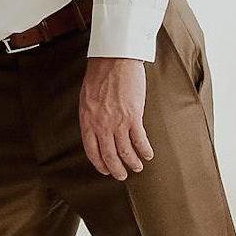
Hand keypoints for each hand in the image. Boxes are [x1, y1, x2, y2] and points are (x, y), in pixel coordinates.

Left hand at [79, 57, 153, 178]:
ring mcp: (117, 122)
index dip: (99, 163)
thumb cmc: (100, 75)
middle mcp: (101, 125)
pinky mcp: (133, 117)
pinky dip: (144, 150)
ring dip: (132, 163)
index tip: (105, 170)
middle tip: (121, 176)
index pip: (91, 150)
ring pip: (125, 151)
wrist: (114, 60)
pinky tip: (148, 155)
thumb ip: (91, 116)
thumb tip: (95, 129)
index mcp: (87, 121)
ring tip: (137, 167)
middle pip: (109, 155)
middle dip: (116, 169)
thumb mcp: (87, 98)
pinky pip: (140, 140)